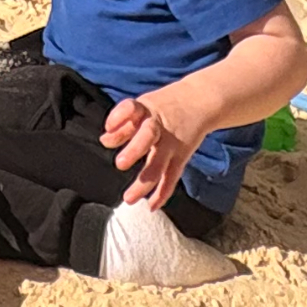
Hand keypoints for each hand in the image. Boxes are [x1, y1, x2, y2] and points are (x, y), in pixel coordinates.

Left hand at [102, 85, 202, 207]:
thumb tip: (104, 141)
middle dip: (134, 149)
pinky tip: (151, 206)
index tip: (108, 127)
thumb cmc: (165, 106)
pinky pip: (172, 176)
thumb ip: (123, 124)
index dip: (119, 117)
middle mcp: (160, 126)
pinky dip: (163, 193)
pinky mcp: (182, 156)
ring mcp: (173, 143)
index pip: (131, 109)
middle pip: (148, 136)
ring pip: (159, 163)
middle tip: (120, 163)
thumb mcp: (144, 106)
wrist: (202, 100)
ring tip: (129, 198)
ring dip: (144, 181)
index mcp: (147, 109)